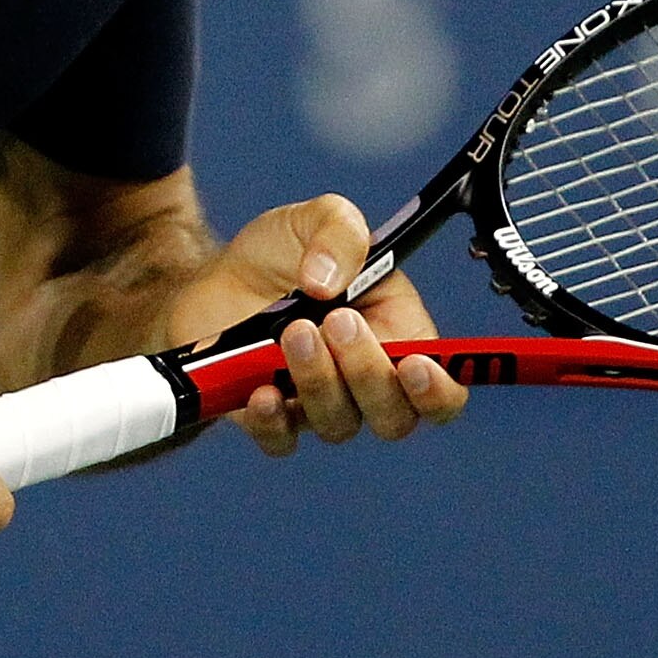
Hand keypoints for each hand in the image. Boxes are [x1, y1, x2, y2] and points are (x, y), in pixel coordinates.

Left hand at [157, 194, 468, 456]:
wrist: (216, 273)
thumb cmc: (282, 253)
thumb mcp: (317, 218)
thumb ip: (341, 232)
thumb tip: (330, 283)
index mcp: (398, 333)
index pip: (441, 387)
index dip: (439, 390)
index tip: (415, 364)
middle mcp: (364, 379)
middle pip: (393, 416)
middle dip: (369, 373)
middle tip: (338, 322)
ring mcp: (318, 402)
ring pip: (339, 424)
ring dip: (319, 382)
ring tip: (291, 331)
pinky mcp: (271, 416)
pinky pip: (282, 439)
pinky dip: (274, 421)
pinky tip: (262, 390)